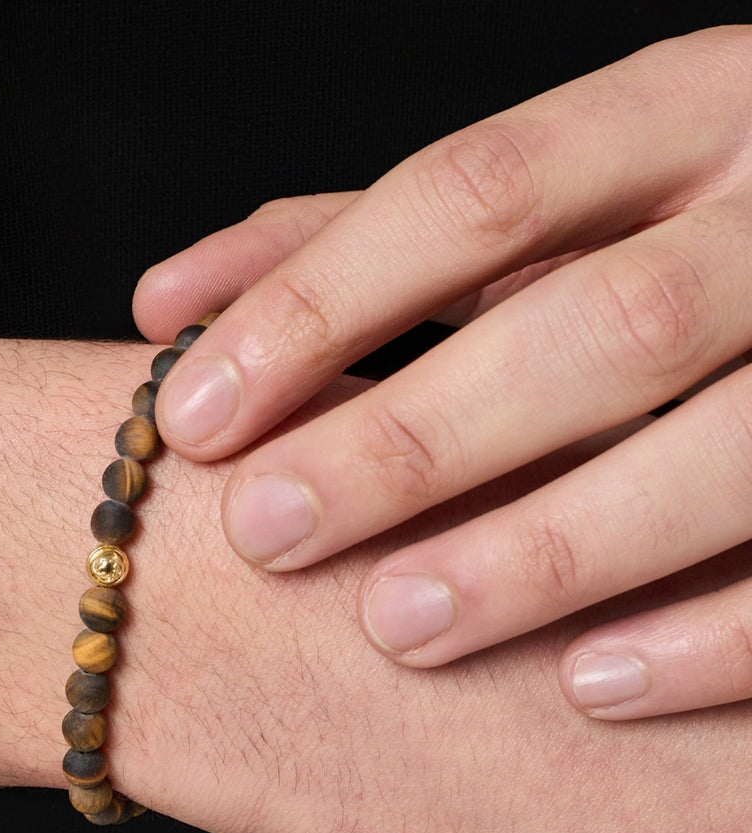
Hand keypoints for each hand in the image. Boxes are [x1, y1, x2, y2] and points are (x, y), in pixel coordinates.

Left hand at [135, 26, 751, 721]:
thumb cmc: (668, 240)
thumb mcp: (540, 209)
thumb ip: (360, 246)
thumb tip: (166, 304)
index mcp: (683, 117)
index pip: (474, 192)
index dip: (320, 306)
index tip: (196, 416)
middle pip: (597, 326)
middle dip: (416, 442)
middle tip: (270, 535)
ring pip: (725, 448)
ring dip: (548, 552)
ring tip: (399, 627)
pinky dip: (715, 633)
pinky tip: (590, 687)